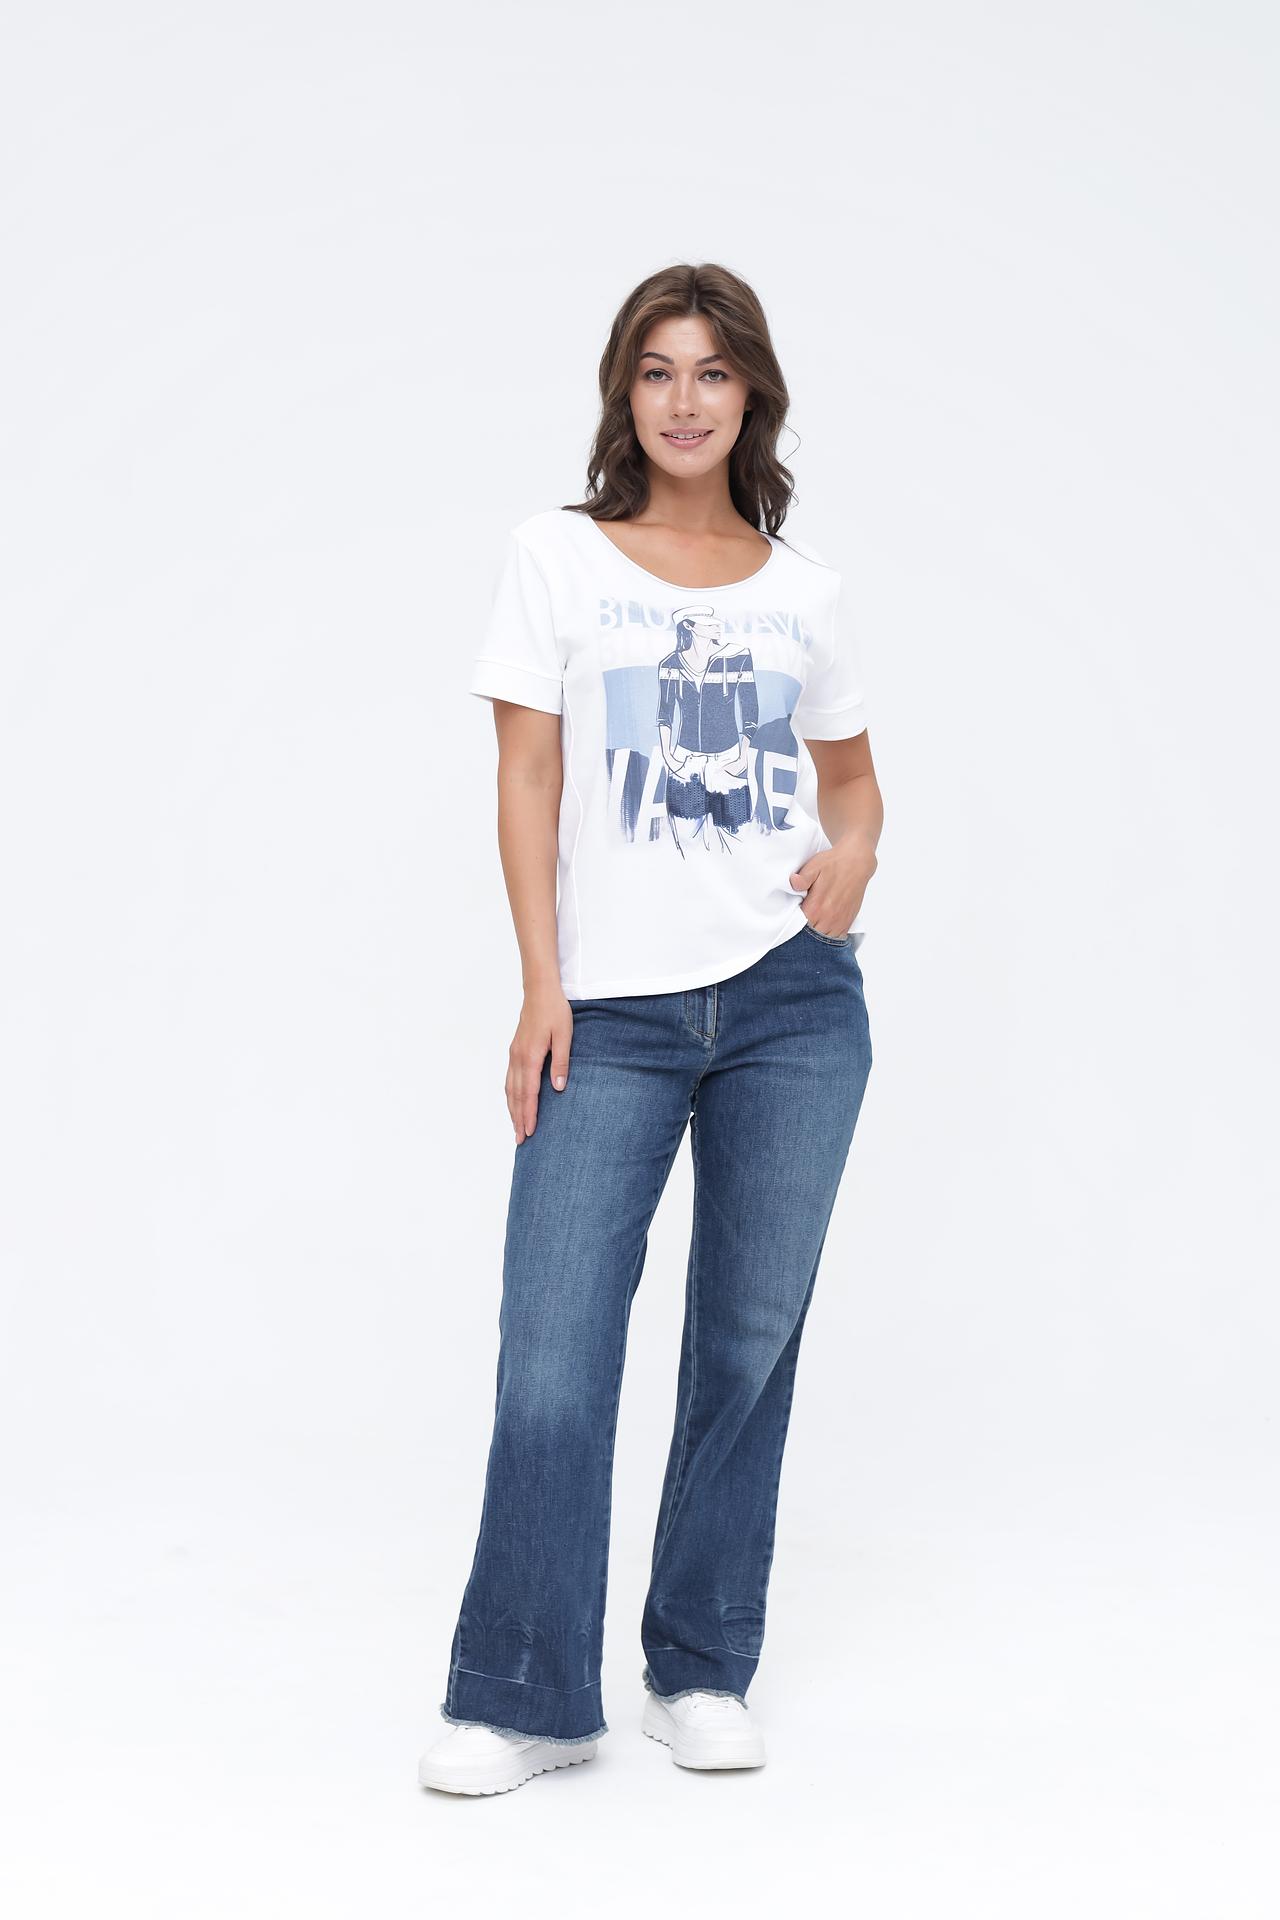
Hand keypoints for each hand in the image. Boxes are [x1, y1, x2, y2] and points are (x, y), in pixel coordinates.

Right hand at [507, 985, 572, 1143]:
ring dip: (512, 1109)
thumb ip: (560, 1061)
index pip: (528, 1093)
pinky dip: (509, 1095)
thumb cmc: (555, 1011)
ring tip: (515, 1126)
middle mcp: (518, 1058)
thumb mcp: (564, 1035)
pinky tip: (513, 1101)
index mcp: (530, 1056)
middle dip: (518, 1118)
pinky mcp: (515, 1050)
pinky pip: (509, 1078)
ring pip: (509, 1088)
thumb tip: (558, 1087)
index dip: (528, 1114)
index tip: (529, 1132)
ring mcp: (514, 1054)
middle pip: (515, 1095)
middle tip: (520, 1139)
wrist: (540, 990)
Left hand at [790, 835, 876, 938]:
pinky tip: (823, 928)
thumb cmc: (834, 864)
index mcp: (816, 907)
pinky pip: (836, 938)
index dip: (792, 925)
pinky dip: (828, 936)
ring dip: (816, 935)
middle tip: (799, 923)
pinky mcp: (847, 922)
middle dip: (803, 932)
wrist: (856, 862)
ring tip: (811, 926)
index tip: (790, 919)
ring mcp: (839, 922)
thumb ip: (802, 878)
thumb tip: (793, 882)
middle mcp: (828, 918)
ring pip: (823, 939)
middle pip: (810, 936)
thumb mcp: (814, 866)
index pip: (798, 927)